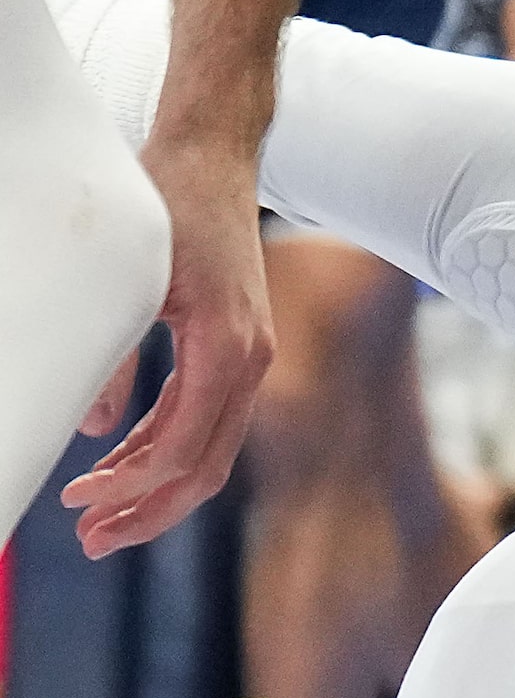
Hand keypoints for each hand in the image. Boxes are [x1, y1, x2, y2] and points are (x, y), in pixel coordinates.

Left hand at [63, 134, 274, 557]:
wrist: (213, 156)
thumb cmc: (170, 204)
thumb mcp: (129, 281)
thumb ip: (113, 356)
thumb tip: (94, 429)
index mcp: (229, 352)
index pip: (184, 450)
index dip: (132, 488)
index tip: (79, 504)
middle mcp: (250, 364)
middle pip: (205, 470)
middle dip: (148, 511)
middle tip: (92, 540)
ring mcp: (250, 360)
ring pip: (207, 453)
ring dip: (154, 489)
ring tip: (98, 514)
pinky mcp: (238, 351)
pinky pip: (203, 421)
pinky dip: (162, 448)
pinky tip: (117, 459)